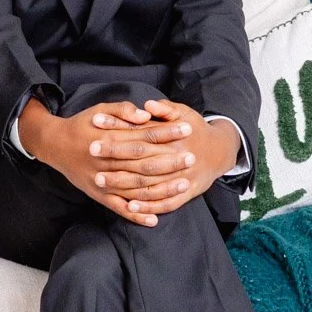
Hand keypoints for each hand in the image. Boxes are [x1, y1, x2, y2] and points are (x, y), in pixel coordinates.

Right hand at [19, 100, 188, 226]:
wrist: (53, 145)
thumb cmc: (80, 125)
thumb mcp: (98, 110)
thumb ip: (121, 110)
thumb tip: (145, 115)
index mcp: (108, 138)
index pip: (144, 136)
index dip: (167, 133)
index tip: (187, 129)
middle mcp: (107, 162)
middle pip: (144, 163)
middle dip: (170, 160)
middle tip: (192, 157)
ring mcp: (102, 181)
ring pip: (136, 188)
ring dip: (162, 188)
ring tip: (184, 184)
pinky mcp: (98, 195)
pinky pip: (119, 208)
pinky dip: (136, 216)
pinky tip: (154, 219)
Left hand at [90, 100, 238, 217]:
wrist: (220, 151)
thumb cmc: (195, 129)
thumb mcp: (184, 113)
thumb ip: (166, 110)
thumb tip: (148, 105)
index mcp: (174, 138)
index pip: (140, 134)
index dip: (118, 130)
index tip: (96, 125)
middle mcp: (177, 159)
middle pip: (141, 160)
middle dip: (115, 157)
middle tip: (91, 153)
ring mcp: (181, 179)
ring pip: (150, 184)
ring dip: (124, 184)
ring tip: (100, 181)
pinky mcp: (186, 193)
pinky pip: (166, 203)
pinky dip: (148, 206)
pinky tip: (130, 206)